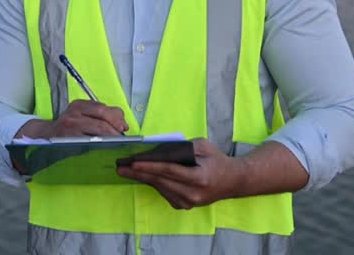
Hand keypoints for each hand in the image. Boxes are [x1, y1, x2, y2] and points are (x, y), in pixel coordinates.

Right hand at [16, 100, 128, 139]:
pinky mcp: (69, 140)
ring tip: (118, 143)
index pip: (102, 108)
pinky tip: (106, 148)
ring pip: (98, 131)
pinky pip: (91, 143)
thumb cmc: (70, 127)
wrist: (47, 136)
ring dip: (112, 138)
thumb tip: (122, 120)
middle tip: (123, 137)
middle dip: (116, 129)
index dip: (116, 118)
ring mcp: (70, 127)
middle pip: (101, 118)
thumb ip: (102, 114)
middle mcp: (73, 113)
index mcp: (78, 105)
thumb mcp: (83, 114)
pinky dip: (102, 145)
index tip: (124, 127)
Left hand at [116, 138, 244, 208]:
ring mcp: (189, 202)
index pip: (169, 171)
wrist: (233, 181)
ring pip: (160, 188)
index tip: (133, 163)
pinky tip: (142, 176)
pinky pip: (165, 193)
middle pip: (160, 182)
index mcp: (199, 178)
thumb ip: (181, 147)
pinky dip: (154, 184)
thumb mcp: (202, 146)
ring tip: (126, 171)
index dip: (150, 167)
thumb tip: (157, 150)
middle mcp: (193, 194)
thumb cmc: (217, 160)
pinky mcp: (185, 206)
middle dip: (139, 174)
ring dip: (143, 179)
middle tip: (121, 168)